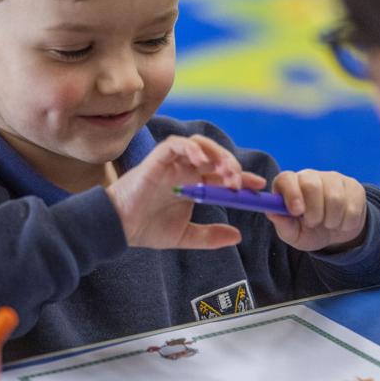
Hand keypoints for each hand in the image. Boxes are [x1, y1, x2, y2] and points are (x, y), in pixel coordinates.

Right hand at [107, 134, 265, 249]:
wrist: (120, 228)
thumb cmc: (147, 229)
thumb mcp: (185, 236)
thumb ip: (210, 236)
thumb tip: (238, 236)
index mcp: (193, 184)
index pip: (222, 174)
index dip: (243, 177)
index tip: (259, 187)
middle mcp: (185, 170)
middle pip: (216, 156)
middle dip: (231, 165)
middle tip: (238, 182)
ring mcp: (172, 162)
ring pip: (199, 144)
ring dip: (216, 154)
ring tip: (224, 172)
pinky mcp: (157, 158)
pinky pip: (176, 144)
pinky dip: (190, 148)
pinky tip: (200, 160)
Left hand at [267, 169, 366, 252]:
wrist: (336, 233)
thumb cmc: (308, 230)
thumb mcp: (293, 234)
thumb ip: (283, 225)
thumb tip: (273, 213)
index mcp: (288, 184)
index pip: (286, 179)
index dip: (291, 194)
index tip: (296, 212)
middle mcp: (309, 176)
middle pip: (312, 185)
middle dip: (314, 212)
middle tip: (313, 223)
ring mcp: (332, 178)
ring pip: (335, 197)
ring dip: (331, 220)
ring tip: (327, 224)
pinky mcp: (352, 186)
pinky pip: (353, 205)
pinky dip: (347, 222)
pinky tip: (342, 222)